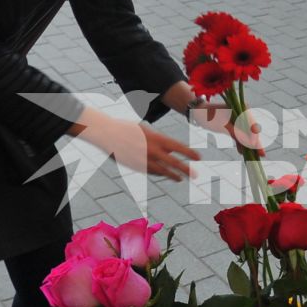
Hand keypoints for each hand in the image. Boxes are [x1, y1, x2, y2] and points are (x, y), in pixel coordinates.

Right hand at [71, 111, 199, 181]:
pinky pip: (152, 172)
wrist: (108, 134)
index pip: (178, 147)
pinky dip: (160, 173)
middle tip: (196, 175)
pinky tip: (165, 175)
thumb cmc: (127, 128)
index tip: (198, 157)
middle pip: (175, 163)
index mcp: (157, 138)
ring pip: (164, 171)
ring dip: (174, 175)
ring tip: (181, 178)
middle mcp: (153, 151)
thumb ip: (158, 140)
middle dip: (187, 169)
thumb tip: (169, 148)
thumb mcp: (146, 130)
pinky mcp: (137, 167)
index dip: (189, 153)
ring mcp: (145, 160)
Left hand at [188, 99, 264, 153]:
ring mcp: (238, 118)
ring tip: (251, 157)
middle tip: (261, 155)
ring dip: (247, 144)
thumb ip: (237, 134)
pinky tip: (241, 151)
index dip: (256, 138)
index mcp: (242, 107)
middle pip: (252, 130)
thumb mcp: (223, 125)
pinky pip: (239, 134)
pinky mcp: (233, 124)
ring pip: (246, 133)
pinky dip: (240, 142)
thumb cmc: (209, 115)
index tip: (259, 149)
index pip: (253, 125)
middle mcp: (243, 112)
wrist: (197, 111)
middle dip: (254, 143)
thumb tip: (250, 143)